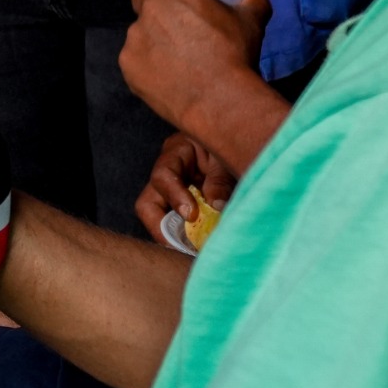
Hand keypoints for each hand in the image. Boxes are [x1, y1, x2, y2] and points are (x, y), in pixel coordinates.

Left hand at [119, 0, 270, 130]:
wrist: (221, 102)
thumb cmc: (236, 55)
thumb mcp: (253, 20)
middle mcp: (149, 7)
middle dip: (157, 6)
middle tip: (179, 25)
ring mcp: (134, 37)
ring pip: (139, 30)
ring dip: (153, 37)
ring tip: (177, 58)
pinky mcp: (127, 65)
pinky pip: (134, 57)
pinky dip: (147, 63)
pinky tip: (167, 76)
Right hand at [137, 131, 236, 246]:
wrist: (239, 138)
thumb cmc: (232, 141)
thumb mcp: (227, 157)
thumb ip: (221, 180)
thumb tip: (215, 207)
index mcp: (177, 152)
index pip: (163, 176)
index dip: (174, 197)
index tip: (192, 215)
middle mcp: (168, 174)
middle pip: (148, 205)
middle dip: (162, 229)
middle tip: (184, 246)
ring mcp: (173, 192)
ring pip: (159, 220)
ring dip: (176, 236)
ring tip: (195, 249)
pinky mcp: (184, 207)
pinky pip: (177, 226)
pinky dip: (187, 237)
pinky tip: (201, 245)